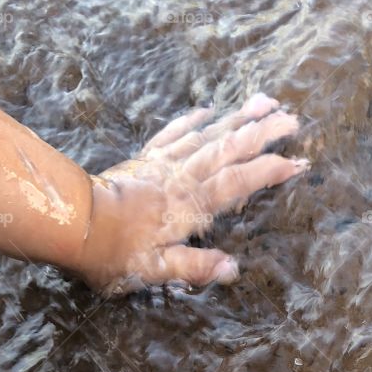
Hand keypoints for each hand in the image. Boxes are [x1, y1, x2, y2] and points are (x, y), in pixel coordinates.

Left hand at [76, 94, 306, 294]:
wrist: (71, 224)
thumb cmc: (114, 253)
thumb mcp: (156, 270)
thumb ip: (196, 267)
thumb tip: (233, 268)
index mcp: (191, 205)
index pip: (239, 182)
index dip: (270, 171)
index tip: (299, 162)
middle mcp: (182, 178)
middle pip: (229, 149)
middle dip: (263, 133)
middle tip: (293, 118)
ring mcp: (163, 165)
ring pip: (208, 135)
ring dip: (237, 119)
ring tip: (263, 101)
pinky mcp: (144, 161)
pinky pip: (173, 134)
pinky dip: (192, 121)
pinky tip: (206, 111)